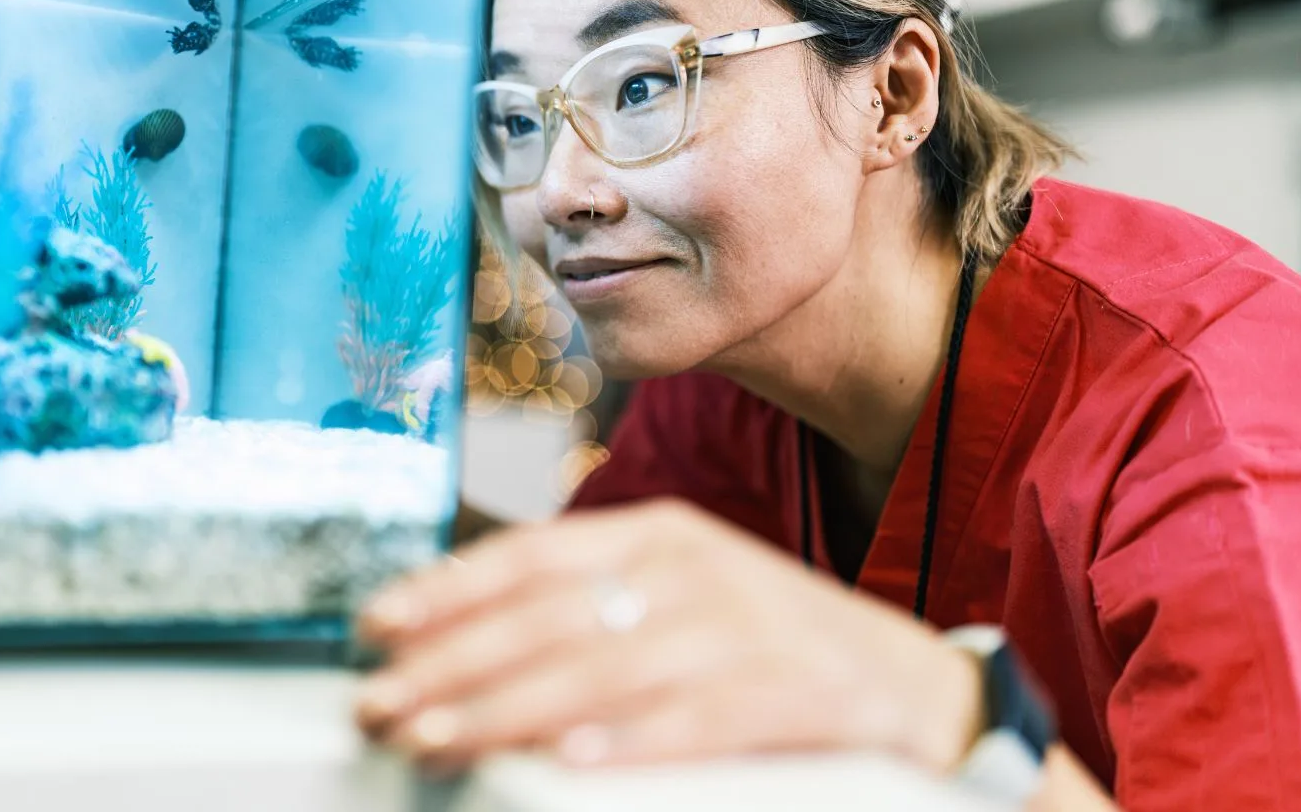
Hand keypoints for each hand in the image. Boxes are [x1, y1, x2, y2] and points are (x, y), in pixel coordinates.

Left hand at [353, 499, 984, 773]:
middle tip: (380, 705)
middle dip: (451, 663)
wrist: (925, 694)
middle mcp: (696, 569)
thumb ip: (590, 611)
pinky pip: (697, 721)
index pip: (531, 555)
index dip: (447, 589)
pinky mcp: (797, 693)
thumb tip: (463, 645)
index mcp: (660, 536)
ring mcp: (748, 628)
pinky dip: (628, 743)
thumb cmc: (774, 653)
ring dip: (506, 709)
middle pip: (549, 616)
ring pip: (603, 667)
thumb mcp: (682, 606)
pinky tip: (565, 764)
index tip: (375, 626)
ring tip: (435, 741)